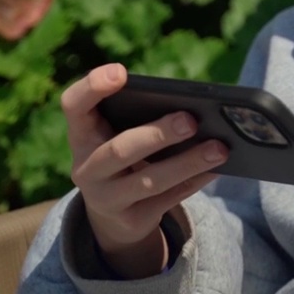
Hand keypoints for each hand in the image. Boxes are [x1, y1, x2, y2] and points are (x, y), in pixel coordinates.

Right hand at [61, 63, 228, 277]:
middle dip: (158, 135)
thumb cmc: (122, 153)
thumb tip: (192, 107)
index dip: (92, 87)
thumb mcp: (116, 134)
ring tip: (219, 148)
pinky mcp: (131, 221)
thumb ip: (138, 116)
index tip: (121, 72)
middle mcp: (87, 168)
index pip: (73, 105)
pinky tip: (215, 169)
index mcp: (82, 134)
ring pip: (150, 181)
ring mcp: (106, 199)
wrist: (111, 214)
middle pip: (120, 151)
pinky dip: (194, 182)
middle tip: (191, 120)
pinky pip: (168, 200)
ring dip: (188, 163)